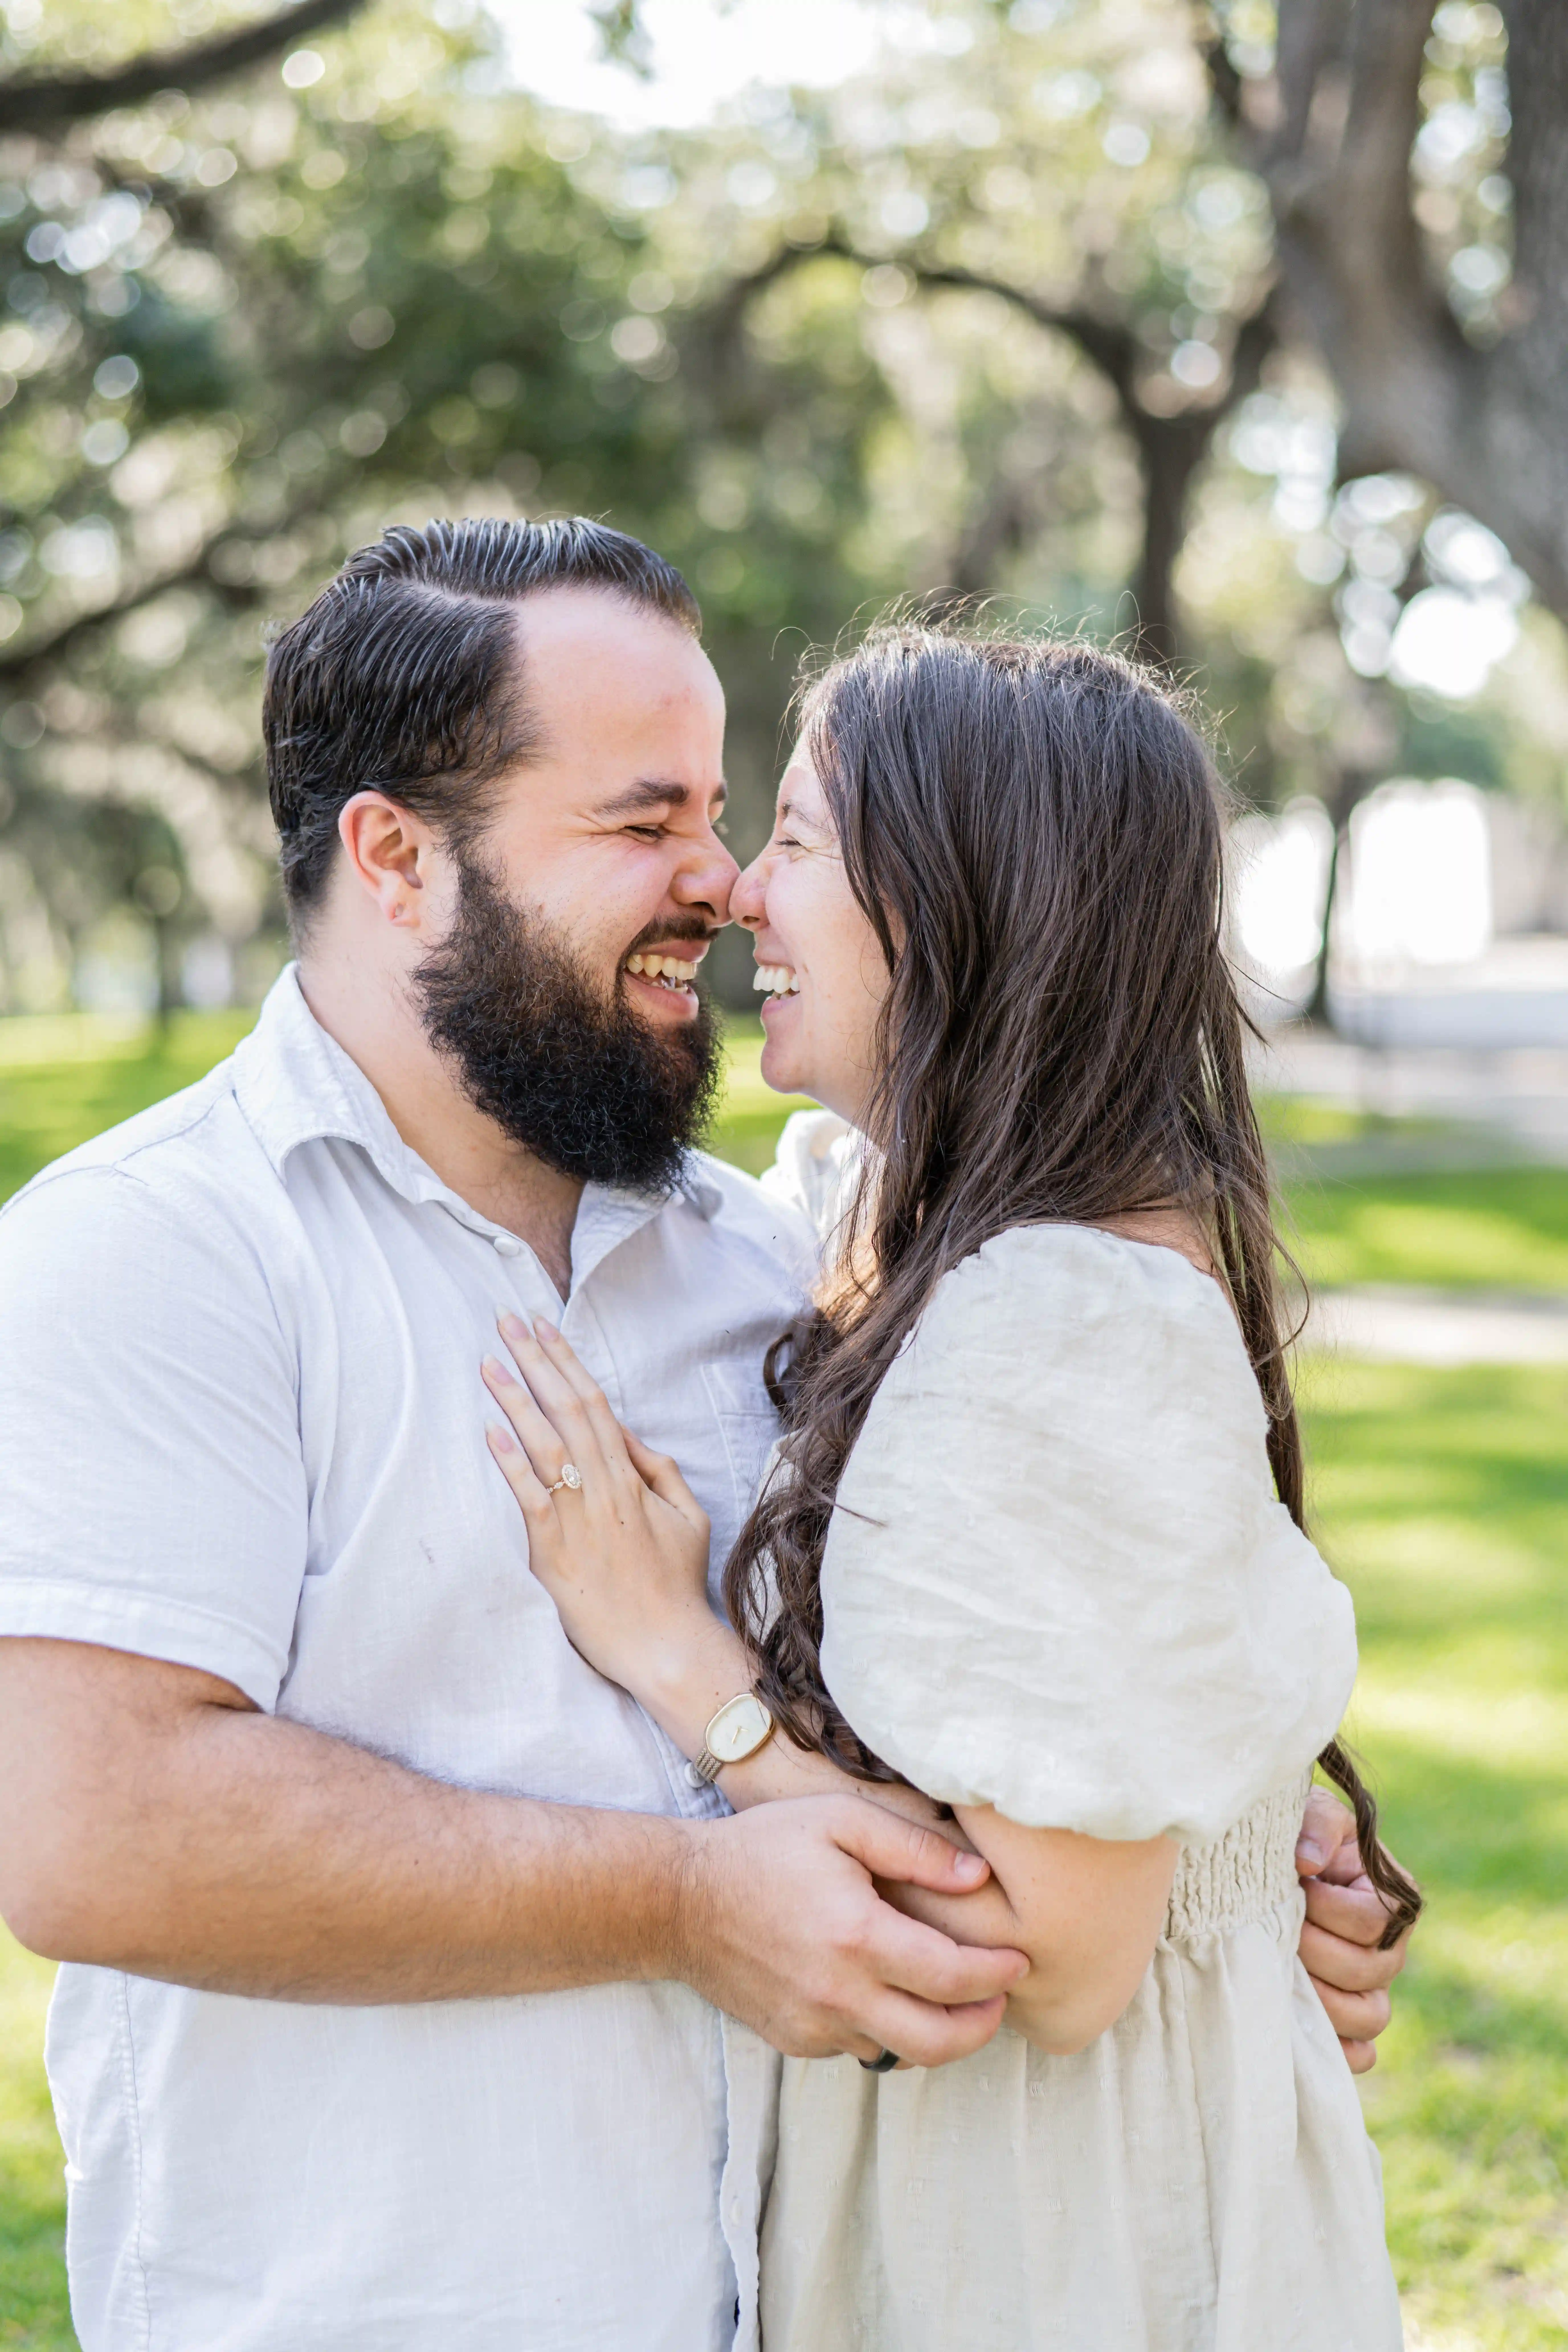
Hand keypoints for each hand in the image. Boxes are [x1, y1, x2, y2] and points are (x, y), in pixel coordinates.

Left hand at [483, 1315, 718, 1697]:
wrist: (668, 1647)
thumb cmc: (676, 1583)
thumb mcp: (688, 1515)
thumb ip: (656, 1469)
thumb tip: (624, 1431)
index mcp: (633, 1479)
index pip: (595, 1403)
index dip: (567, 1362)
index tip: (543, 1325)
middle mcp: (605, 1490)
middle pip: (566, 1410)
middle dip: (535, 1362)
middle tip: (506, 1321)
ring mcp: (579, 1520)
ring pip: (545, 1445)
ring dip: (515, 1399)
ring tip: (488, 1361)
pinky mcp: (555, 1554)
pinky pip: (531, 1498)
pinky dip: (511, 1462)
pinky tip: (490, 1430)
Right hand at [678, 1793, 1027, 2064]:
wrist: (679, 1900)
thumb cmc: (763, 1849)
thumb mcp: (839, 1821)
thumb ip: (913, 1847)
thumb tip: (977, 1875)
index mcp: (857, 1936)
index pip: (952, 1977)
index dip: (997, 1974)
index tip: (1020, 1960)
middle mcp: (838, 1993)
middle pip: (938, 2040)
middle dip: (983, 2025)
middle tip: (1001, 1997)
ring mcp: (814, 2024)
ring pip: (900, 2053)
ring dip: (939, 2035)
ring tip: (956, 2002)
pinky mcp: (794, 2040)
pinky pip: (858, 2049)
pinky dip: (887, 2032)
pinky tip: (891, 1998)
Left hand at [1295, 1786, 1413, 2072]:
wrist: (1282, 1867)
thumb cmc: (1300, 1836)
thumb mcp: (1313, 1813)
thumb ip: (1317, 1826)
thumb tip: (1306, 1862)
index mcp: (1393, 1900)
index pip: (1371, 1921)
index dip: (1327, 1910)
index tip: (1296, 1889)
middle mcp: (1392, 1949)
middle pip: (1369, 1972)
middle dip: (1316, 1952)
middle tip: (1282, 1933)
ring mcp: (1374, 1989)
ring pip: (1369, 2018)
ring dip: (1323, 2001)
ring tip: (1286, 1973)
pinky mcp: (1352, 2021)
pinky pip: (1360, 2054)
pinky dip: (1337, 2051)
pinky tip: (1304, 2032)